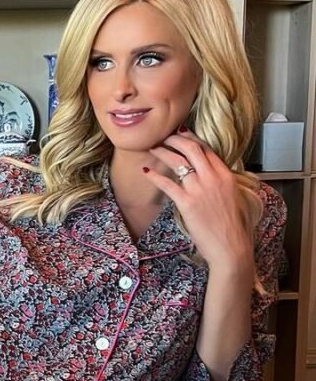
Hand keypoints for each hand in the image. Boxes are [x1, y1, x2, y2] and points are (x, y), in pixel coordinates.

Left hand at [146, 130, 254, 271]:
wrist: (231, 247)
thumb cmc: (233, 227)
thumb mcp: (234, 197)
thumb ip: (222, 182)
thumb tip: (213, 175)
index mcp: (226, 175)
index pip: (207, 149)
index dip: (192, 138)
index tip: (181, 133)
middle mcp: (213, 178)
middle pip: (191, 148)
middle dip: (175, 139)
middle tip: (164, 137)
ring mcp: (199, 189)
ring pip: (177, 161)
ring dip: (162, 152)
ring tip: (153, 148)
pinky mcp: (187, 203)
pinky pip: (167, 184)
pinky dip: (155, 176)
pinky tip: (146, 171)